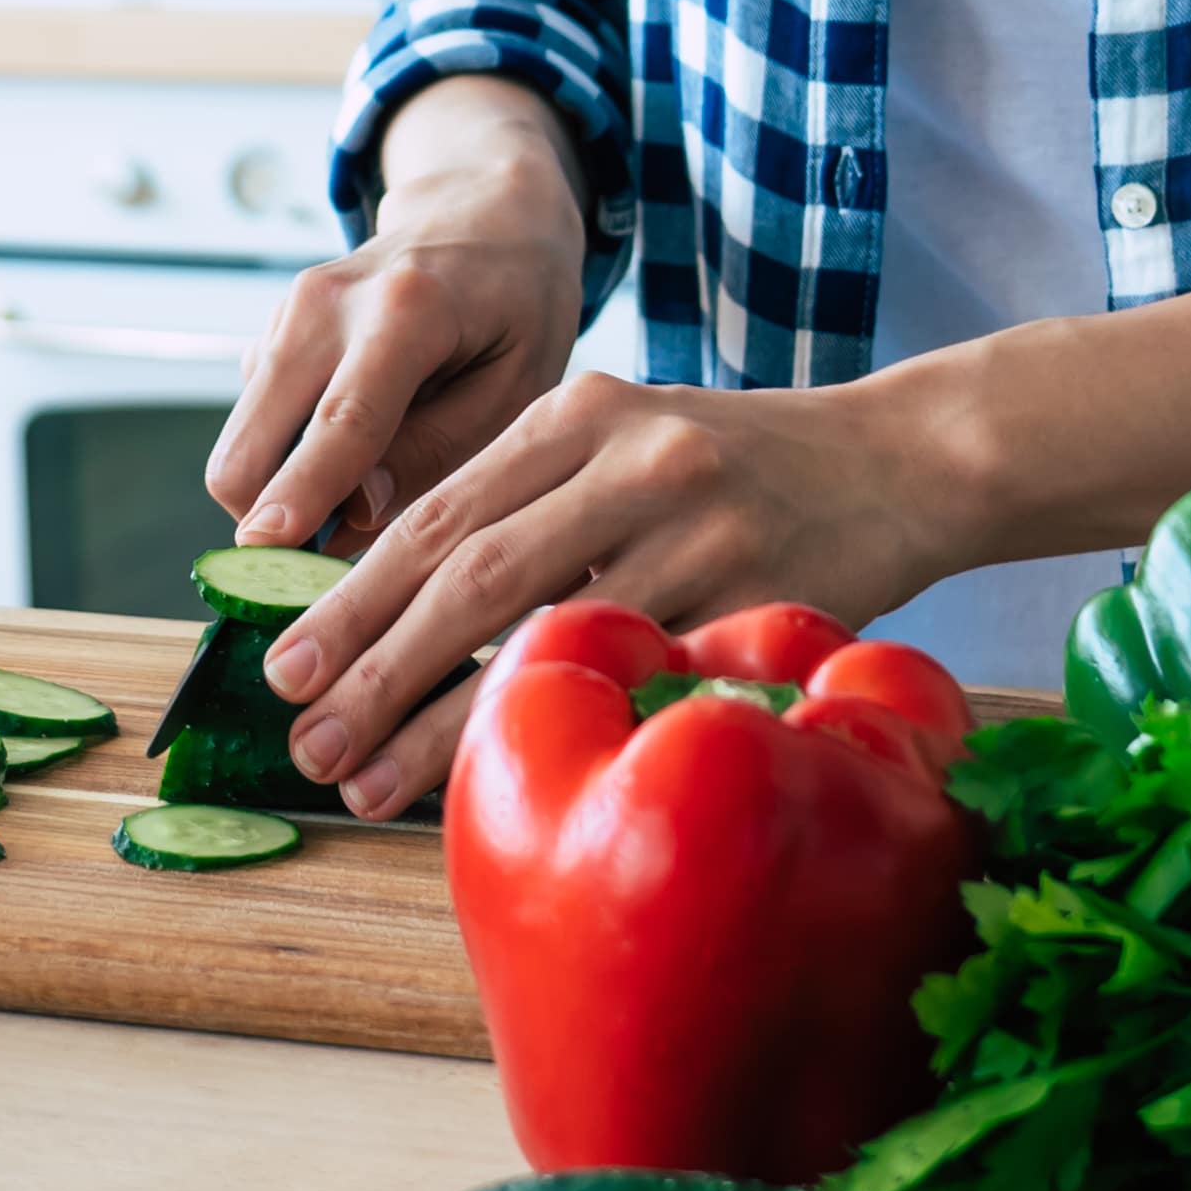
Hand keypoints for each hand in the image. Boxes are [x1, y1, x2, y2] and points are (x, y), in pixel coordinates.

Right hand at [206, 80, 590, 559]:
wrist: (479, 214)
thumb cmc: (516, 305)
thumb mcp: (520, 384)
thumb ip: (440, 451)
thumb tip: (352, 516)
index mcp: (406, 310)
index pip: (342, 420)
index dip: (300, 494)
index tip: (265, 552)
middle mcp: (325, 304)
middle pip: (251, 444)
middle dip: (273, 521)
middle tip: (340, 567)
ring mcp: (285, 314)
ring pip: (242, 445)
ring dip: (283, 496)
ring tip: (367, 504)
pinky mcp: (268, 335)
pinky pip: (255, 427)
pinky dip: (288, 462)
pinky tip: (356, 451)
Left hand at [261, 368, 976, 818]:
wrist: (904, 460)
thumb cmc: (745, 470)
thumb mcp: (632, 440)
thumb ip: (532, 499)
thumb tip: (397, 613)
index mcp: (583, 409)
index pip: (439, 512)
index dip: (354, 598)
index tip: (286, 668)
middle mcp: (632, 455)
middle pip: (470, 572)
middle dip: (371, 665)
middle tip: (303, 739)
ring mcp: (698, 524)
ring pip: (542, 633)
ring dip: (443, 720)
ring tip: (367, 781)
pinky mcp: (757, 594)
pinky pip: (639, 674)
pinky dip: (567, 728)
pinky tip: (516, 774)